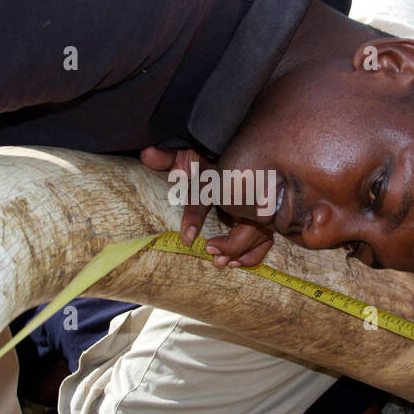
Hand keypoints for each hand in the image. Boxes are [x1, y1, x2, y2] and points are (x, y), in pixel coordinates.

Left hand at [140, 145, 275, 266]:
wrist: (227, 150)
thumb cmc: (205, 155)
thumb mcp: (185, 154)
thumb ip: (168, 157)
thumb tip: (147, 153)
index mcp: (226, 176)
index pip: (208, 197)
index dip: (195, 217)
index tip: (187, 239)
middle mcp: (247, 191)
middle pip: (249, 222)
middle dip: (233, 244)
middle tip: (211, 252)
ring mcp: (259, 205)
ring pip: (262, 233)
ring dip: (244, 251)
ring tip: (223, 262)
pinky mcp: (264, 218)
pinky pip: (267, 238)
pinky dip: (255, 253)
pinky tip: (237, 262)